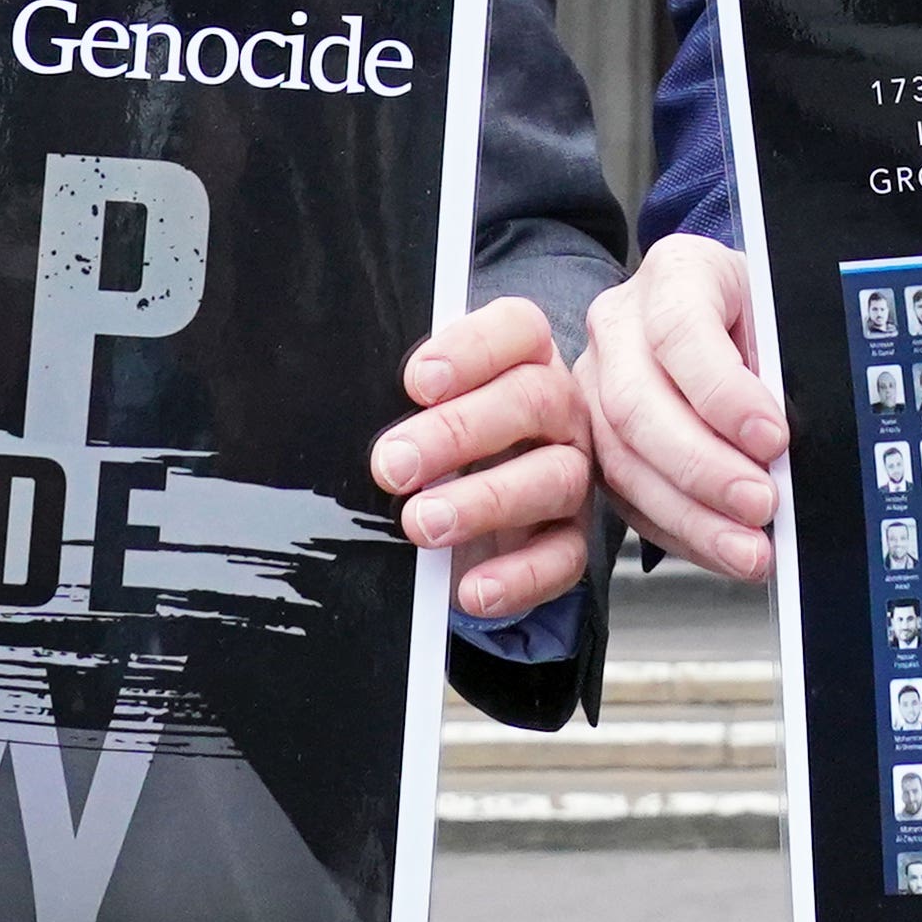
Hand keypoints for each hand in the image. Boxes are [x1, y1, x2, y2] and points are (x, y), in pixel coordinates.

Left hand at [376, 297, 594, 620]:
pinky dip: (517, 578)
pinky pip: (562, 557)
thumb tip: (352, 413)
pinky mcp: (570, 537)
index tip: (417, 382)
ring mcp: (570, 472)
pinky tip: (472, 591)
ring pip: (553, 477)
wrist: (473, 517)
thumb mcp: (419, 412)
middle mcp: (557, 410)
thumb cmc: (440, 444)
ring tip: (422, 524)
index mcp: (523, 359)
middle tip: (393, 465)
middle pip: (530, 401)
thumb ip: (400, 402)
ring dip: (484, 502)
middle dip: (457, 433)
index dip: (473, 349)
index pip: (518, 330)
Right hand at [581, 231, 784, 578]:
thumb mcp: (778, 315)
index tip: (772, 437)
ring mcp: (595, 381)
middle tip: (761, 503)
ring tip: (747, 548)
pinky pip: (624, 495)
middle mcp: (619, 324)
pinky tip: (718, 548)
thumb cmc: (756, 311)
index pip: (680, 330)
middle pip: (636, 404)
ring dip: (691, 515)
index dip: (723, 392)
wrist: (723, 309)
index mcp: (674, 272)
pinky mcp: (593, 437)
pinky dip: (677, 530)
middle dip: (704, 467)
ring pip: (623, 459)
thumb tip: (788, 449)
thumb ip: (780, 368)